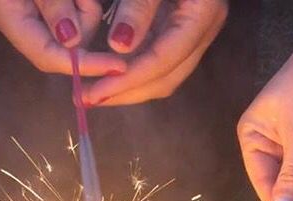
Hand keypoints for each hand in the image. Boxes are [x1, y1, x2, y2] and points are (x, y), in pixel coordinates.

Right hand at [0, 0, 126, 75]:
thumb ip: (51, 3)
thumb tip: (71, 40)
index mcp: (7, 15)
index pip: (48, 56)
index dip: (84, 66)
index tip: (118, 66)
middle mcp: (17, 19)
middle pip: (64, 45)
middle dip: (84, 24)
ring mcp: (28, 10)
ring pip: (72, 27)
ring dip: (83, 8)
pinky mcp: (42, 2)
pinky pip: (71, 10)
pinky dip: (79, 3)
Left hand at [82, 0, 227, 106]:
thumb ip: (138, 7)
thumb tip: (121, 47)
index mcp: (203, 13)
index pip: (163, 61)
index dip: (128, 81)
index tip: (93, 92)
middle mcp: (205, 29)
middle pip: (166, 78)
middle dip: (126, 92)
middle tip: (87, 99)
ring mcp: (197, 30)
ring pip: (165, 75)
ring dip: (130, 87)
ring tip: (95, 93)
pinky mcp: (184, 27)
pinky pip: (161, 60)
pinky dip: (135, 71)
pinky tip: (111, 74)